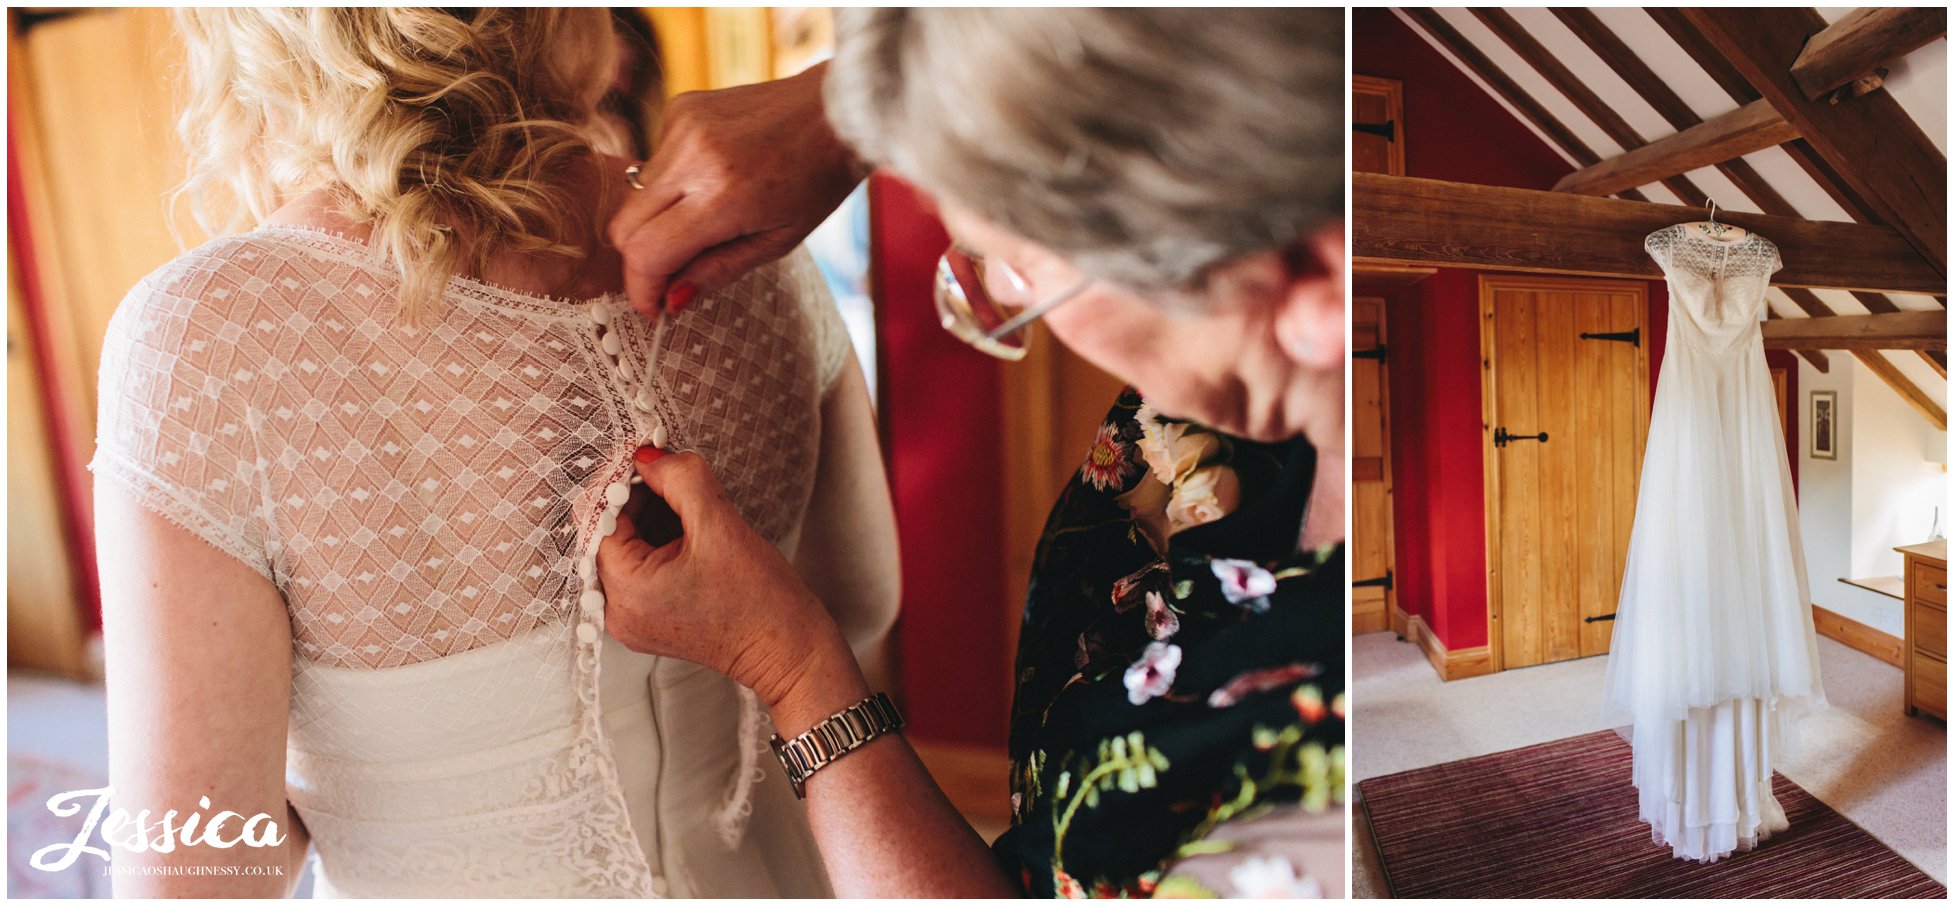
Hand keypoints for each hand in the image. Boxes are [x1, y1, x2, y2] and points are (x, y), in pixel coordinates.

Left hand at [596, 448, 842, 707]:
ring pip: (625, 549)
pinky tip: (691, 536)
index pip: (600, 519)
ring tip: (692, 512)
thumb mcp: (720, 524)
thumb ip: (681, 478)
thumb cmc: (761, 601)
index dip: (622, 483)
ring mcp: (631, 620)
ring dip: (651, 520)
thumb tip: (647, 456)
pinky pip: (639, 569)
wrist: (789, 652)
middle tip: (677, 481)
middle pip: (608, 535)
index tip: (651, 460)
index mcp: (626, 591)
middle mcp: (617, 611)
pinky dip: (658, 544)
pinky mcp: (649, 620)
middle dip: (639, 501)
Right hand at [607, 62, 868, 319]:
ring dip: (659, 220)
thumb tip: (671, 299)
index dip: (643, 289)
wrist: (836, 109)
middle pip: (625, 227)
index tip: (655, 309)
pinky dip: (672, 184)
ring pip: (634, 196)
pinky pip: (653, 163)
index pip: (647, 252)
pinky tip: (713, 177)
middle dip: (643, 261)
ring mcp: (681, 126)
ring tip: (708, 218)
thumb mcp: (779, 242)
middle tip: (673, 275)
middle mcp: (692, 157)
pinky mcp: (679, 107)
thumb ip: (718, 271)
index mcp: (723, 196)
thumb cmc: (817, 180)